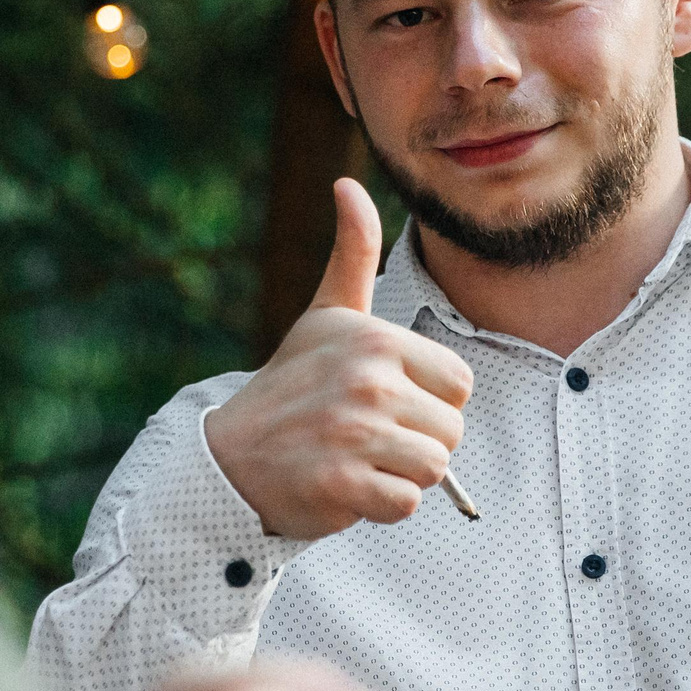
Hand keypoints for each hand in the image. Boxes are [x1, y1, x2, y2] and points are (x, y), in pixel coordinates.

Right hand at [205, 179, 474, 539]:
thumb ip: (353, 253)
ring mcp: (354, 435)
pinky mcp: (343, 486)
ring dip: (400, 475)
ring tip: (359, 460)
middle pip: (451, 431)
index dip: (429, 400)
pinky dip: (382, 506)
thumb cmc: (292, 386)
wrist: (231, 456)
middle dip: (416, 441)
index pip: (459, 385)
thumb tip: (348, 184)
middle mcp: (368, 382)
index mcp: (376, 340)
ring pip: (434, 469)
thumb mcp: (327, 315)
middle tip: (366, 436)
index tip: (384, 400)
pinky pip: (406, 505)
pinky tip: (348, 486)